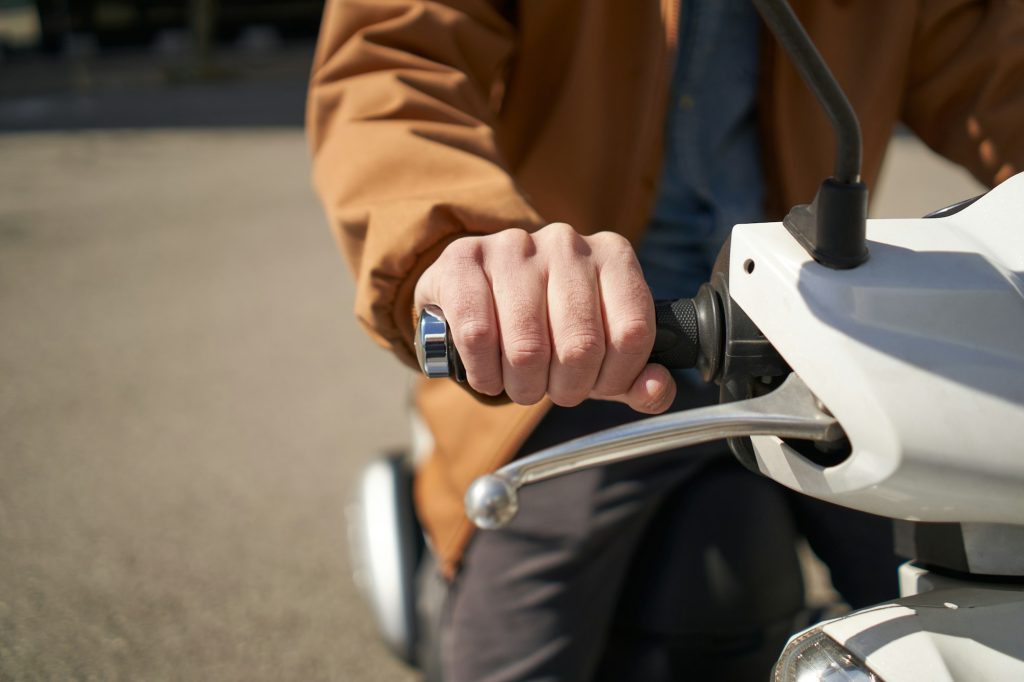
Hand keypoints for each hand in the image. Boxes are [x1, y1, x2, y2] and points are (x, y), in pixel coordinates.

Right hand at [413, 223, 675, 412]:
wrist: (473, 291)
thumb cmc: (545, 325)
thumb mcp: (599, 352)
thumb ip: (635, 378)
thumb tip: (655, 388)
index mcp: (613, 256)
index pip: (633, 333)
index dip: (615, 378)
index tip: (596, 386)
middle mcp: (567, 243)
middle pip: (581, 346)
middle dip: (566, 388)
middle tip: (551, 388)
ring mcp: (514, 246)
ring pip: (527, 348)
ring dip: (522, 387)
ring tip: (518, 382)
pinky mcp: (464, 258)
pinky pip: (478, 337)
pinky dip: (484, 373)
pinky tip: (488, 371)